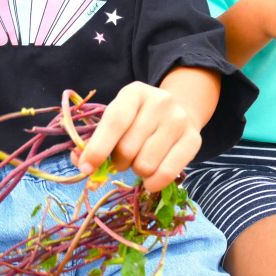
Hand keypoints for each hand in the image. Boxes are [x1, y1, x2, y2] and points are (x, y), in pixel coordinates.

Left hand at [75, 82, 201, 192]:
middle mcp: (160, 102)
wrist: (180, 109)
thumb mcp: (117, 118)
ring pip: (145, 165)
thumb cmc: (138, 119)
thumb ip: (96, 139)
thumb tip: (81, 163)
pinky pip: (167, 173)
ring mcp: (179, 120)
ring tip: (141, 160)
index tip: (86, 169)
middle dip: (119, 161)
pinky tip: (151, 179)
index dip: (98, 148)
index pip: (115, 122)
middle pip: (128, 148)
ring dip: (137, 171)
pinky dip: (153, 183)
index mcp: (135, 92)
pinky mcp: (194, 139)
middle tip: (124, 158)